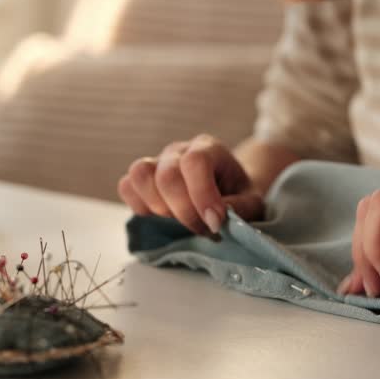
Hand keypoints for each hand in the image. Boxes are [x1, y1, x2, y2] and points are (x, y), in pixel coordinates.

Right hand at [117, 134, 263, 239]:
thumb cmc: (239, 195)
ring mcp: (156, 161)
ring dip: (158, 207)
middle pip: (166, 175)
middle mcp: (179, 150)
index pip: (195, 162)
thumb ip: (240, 209)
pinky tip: (161, 217)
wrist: (227, 188)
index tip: (215, 222)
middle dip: (183, 211)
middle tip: (202, 229)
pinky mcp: (141, 179)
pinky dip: (140, 206)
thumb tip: (217, 218)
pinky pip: (126, 186)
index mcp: (209, 149)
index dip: (202, 195)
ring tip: (178, 221)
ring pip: (140, 175)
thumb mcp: (252, 202)